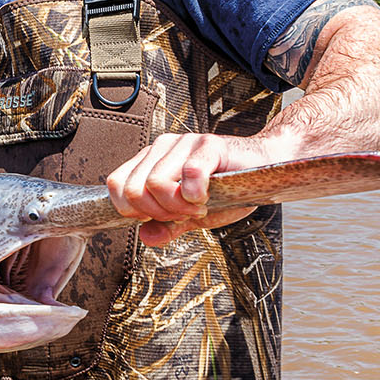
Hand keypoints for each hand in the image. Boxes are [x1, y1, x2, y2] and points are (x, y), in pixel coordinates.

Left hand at [106, 132, 258, 244]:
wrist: (263, 169)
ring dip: (178, 207)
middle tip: (184, 214)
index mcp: (151, 161)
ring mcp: (184, 142)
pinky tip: (208, 196)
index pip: (116, 185)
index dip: (133, 211)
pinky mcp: (209, 144)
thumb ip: (167, 226)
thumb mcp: (192, 215)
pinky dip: (197, 194)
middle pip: (132, 189)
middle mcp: (162, 147)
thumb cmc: (228, 188)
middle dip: (158, 213)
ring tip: (198, 206)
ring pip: (156, 183)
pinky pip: (190, 173)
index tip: (159, 218)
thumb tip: (145, 237)